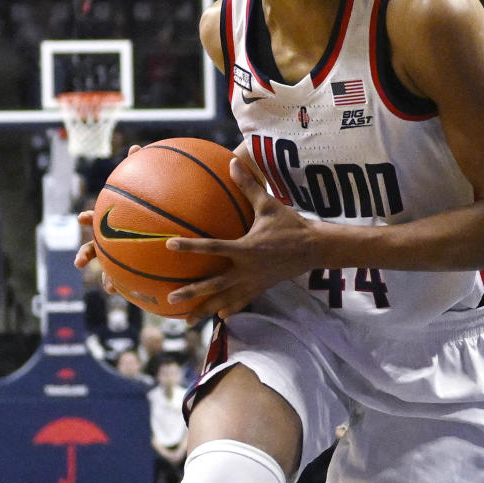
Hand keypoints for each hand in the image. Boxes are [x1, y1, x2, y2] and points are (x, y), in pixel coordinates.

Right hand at [74, 145, 141, 283]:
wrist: (170, 228)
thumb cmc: (154, 207)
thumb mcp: (149, 187)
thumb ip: (140, 168)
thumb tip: (136, 146)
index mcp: (113, 221)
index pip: (96, 218)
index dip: (89, 217)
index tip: (82, 218)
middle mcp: (113, 239)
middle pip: (94, 247)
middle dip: (86, 255)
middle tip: (80, 263)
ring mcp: (123, 255)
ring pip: (110, 270)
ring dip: (107, 279)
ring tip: (110, 289)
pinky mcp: (137, 267)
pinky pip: (134, 279)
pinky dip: (134, 286)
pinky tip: (140, 295)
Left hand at [164, 152, 320, 319]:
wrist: (314, 249)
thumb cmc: (290, 224)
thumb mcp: (268, 204)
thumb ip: (248, 186)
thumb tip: (232, 162)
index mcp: (246, 248)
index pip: (213, 247)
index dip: (191, 247)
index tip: (169, 245)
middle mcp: (247, 269)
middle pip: (214, 284)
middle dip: (192, 292)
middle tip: (171, 298)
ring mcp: (253, 282)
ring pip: (225, 299)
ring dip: (205, 309)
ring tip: (187, 321)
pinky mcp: (260, 288)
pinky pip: (241, 301)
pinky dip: (229, 309)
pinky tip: (217, 317)